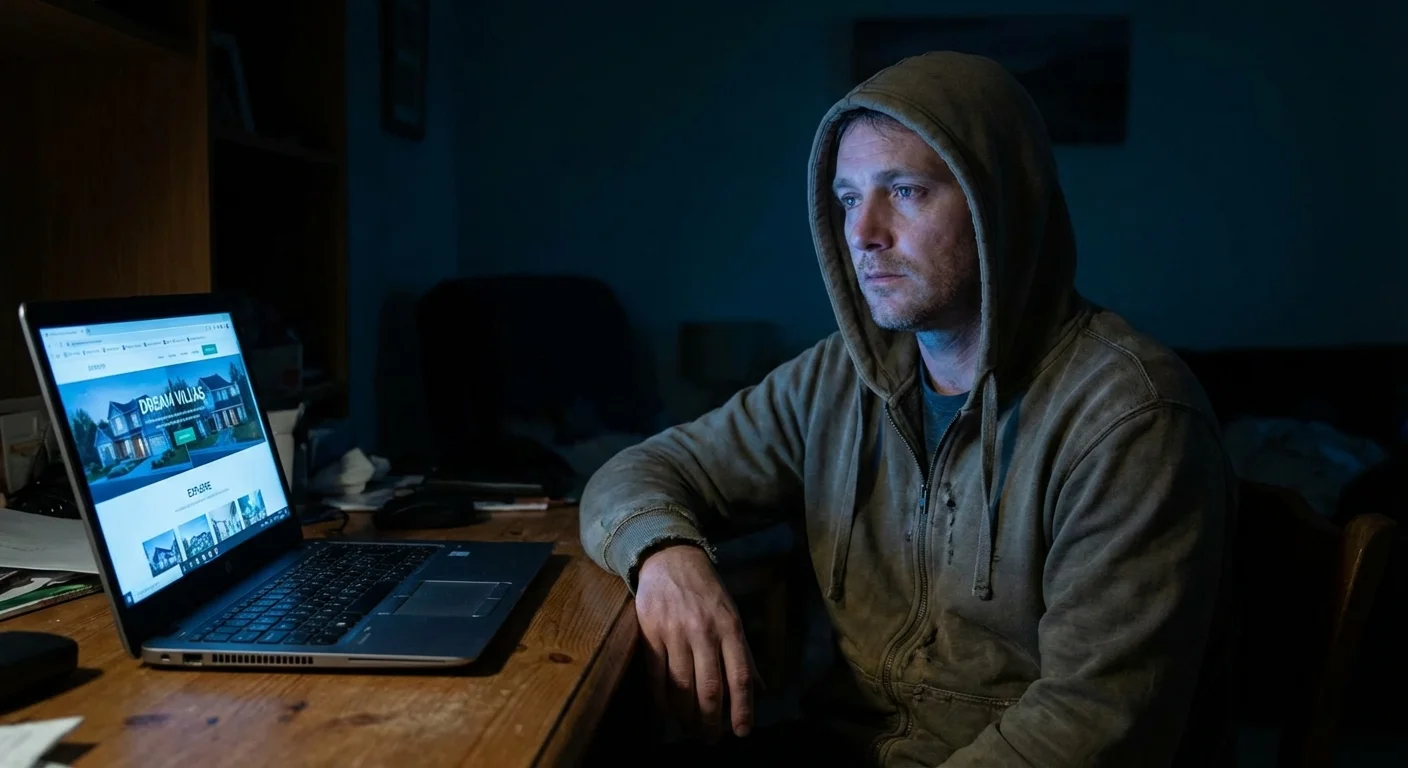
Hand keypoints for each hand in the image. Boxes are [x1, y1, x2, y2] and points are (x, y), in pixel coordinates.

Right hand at [635, 544, 760, 741]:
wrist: (670, 560)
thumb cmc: (707, 592)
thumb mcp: (733, 616)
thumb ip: (744, 653)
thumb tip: (760, 689)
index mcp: (730, 627)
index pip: (740, 676)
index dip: (742, 708)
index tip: (742, 732)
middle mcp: (704, 631)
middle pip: (710, 688)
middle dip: (712, 721)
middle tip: (711, 739)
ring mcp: (675, 633)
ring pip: (681, 686)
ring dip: (686, 716)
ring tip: (690, 730)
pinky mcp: (650, 634)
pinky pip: (656, 676)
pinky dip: (661, 701)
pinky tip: (667, 714)